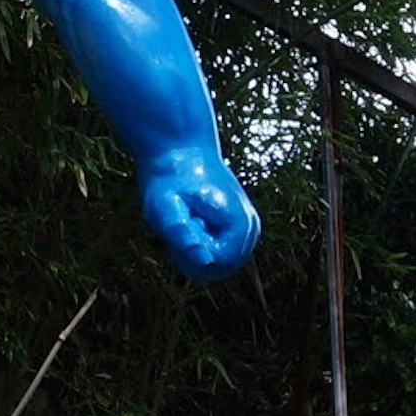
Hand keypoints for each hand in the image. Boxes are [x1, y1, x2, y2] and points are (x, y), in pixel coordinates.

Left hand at [137, 145, 259, 277]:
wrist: (180, 149)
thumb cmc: (168, 179)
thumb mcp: (163, 206)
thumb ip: (181, 235)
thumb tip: (205, 261)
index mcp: (240, 226)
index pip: (213, 265)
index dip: (191, 249)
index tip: (183, 220)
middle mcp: (251, 229)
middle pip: (217, 266)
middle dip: (196, 249)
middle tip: (184, 217)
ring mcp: (250, 228)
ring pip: (217, 260)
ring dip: (198, 243)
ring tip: (190, 213)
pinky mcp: (243, 227)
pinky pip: (217, 250)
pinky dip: (202, 238)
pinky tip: (194, 215)